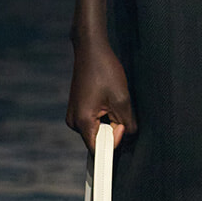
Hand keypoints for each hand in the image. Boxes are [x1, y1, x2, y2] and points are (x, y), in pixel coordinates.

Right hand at [67, 34, 136, 151]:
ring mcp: (74, 116)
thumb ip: (127, 124)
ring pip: (98, 130)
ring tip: (110, 98)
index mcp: (83, 121)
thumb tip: (127, 138)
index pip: (98, 150)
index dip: (114, 145)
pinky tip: (106, 98)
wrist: (90, 50)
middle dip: (114, 129)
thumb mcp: (122, 99)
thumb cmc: (105, 71)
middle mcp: (74, 122)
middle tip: (117, 106)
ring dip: (110, 120)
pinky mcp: (77, 110)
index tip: (122, 131)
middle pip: (99, 140)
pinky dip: (104, 114)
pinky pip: (94, 121)